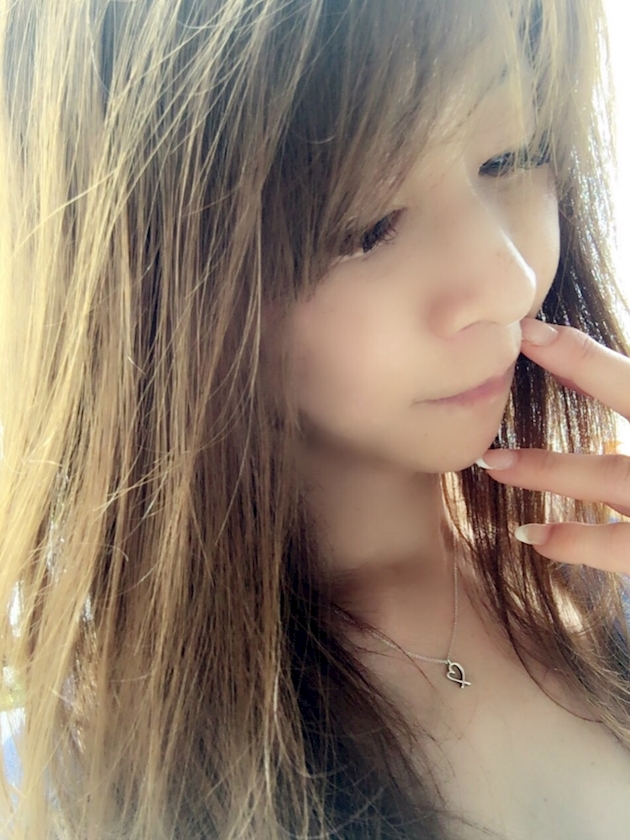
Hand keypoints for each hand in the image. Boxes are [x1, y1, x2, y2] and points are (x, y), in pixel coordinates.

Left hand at [475, 316, 629, 573]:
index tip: (531, 331)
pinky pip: (623, 549)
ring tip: (492, 463)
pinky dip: (577, 542)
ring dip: (549, 469)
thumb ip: (629, 400)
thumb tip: (572, 380)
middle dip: (582, 368)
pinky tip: (533, 536)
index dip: (584, 354)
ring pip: (613, 477)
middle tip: (514, 346)